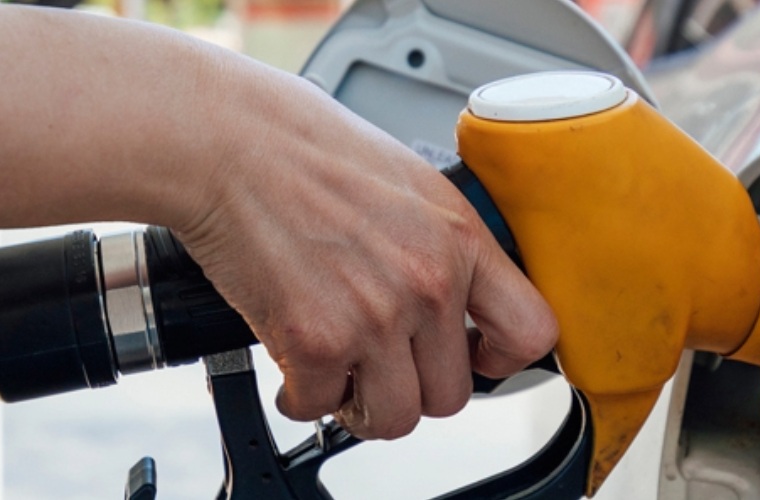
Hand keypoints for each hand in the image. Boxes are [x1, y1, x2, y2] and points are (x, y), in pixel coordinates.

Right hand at [172, 73, 559, 439]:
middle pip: (453, 394)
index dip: (501, 359)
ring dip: (360, 405)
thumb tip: (453, 294)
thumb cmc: (303, 148)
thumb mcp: (408, 182)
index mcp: (459, 238)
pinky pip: (320, 408)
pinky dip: (302, 397)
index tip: (475, 357)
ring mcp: (376, 317)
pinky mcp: (316, 342)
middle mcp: (429, 282)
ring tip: (338, 375)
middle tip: (378, 365)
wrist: (228, 142)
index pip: (531, 331)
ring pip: (394, 417)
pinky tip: (294, 367)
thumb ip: (439, 242)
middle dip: (411, 387)